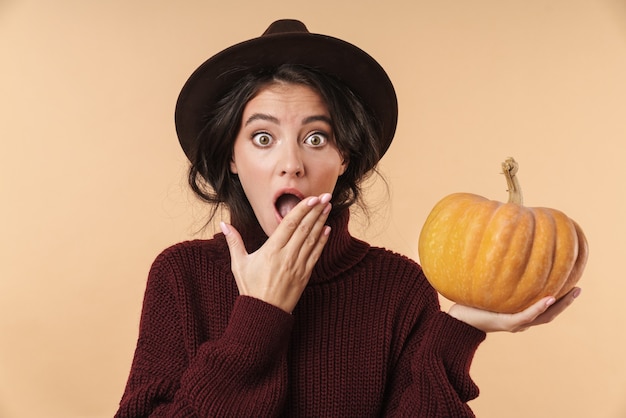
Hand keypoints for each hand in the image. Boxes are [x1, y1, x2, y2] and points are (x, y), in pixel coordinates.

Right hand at [220, 193, 332, 312]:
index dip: (302, 209)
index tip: (312, 198)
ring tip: (328, 207)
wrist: (264, 313)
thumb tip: (223, 224)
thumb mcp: (239, 264)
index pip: (290, 223)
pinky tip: (327, 229)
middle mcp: (287, 256)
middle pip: (305, 228)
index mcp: (272, 250)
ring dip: (321, 221)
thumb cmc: (250, 288)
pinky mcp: (305, 274)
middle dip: (316, 210)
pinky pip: (316, 254)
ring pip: (312, 239)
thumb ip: (234, 242)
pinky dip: (322, 241)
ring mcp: (298, 265)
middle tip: (326, 196)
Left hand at [447, 287, 581, 332]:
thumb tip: (500, 253)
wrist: (456, 320)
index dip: (559, 298)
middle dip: (566, 302)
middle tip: (578, 288)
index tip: (570, 283)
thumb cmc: (469, 302)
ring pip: (543, 316)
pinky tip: (548, 298)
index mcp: (518, 313)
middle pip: (550, 313)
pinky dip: (538, 308)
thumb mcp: (487, 288)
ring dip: (559, 305)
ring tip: (571, 292)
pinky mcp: (506, 324)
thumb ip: (497, 278)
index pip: (544, 307)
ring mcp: (514, 324)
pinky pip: (526, 316)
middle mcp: (520, 321)